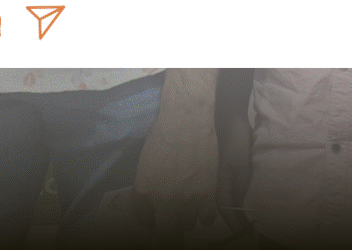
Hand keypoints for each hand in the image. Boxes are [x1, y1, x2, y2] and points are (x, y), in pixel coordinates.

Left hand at [134, 108, 217, 239]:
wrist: (186, 119)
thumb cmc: (164, 132)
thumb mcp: (146, 162)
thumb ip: (148, 186)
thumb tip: (154, 199)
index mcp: (144, 192)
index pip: (145, 219)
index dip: (152, 218)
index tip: (156, 214)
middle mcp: (164, 202)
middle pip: (168, 232)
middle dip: (169, 226)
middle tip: (173, 216)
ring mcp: (187, 201)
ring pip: (188, 224)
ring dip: (188, 214)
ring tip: (190, 199)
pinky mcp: (207, 195)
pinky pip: (207, 219)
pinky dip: (205, 212)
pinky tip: (204, 201)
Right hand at [216, 110, 252, 231]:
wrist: (234, 123)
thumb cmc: (235, 145)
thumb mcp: (240, 167)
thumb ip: (242, 188)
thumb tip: (246, 211)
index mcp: (223, 188)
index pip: (228, 213)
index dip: (238, 226)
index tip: (250, 236)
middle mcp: (228, 187)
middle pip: (235, 210)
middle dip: (245, 223)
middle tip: (259, 232)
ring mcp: (236, 181)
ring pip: (242, 202)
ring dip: (250, 211)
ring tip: (264, 220)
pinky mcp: (243, 174)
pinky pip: (248, 192)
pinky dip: (254, 199)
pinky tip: (264, 200)